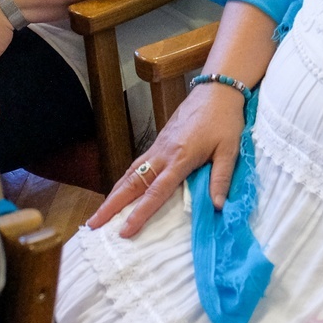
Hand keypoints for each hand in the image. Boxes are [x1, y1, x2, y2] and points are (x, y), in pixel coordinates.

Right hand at [87, 82, 246, 237]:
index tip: (124, 231)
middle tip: (92, 224)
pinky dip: (124, 180)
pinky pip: (137, 164)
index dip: (140, 212)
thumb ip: (221, 178)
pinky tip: (120, 190)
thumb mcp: (229, 150)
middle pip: (132, 183)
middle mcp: (163, 154)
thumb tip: (217, 207)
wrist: (215, 91)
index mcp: (180, 158)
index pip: (156, 191)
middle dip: (111, 205)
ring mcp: (158, 147)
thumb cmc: (224, 120)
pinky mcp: (158, 142)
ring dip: (113, 193)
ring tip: (99, 213)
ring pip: (130, 173)